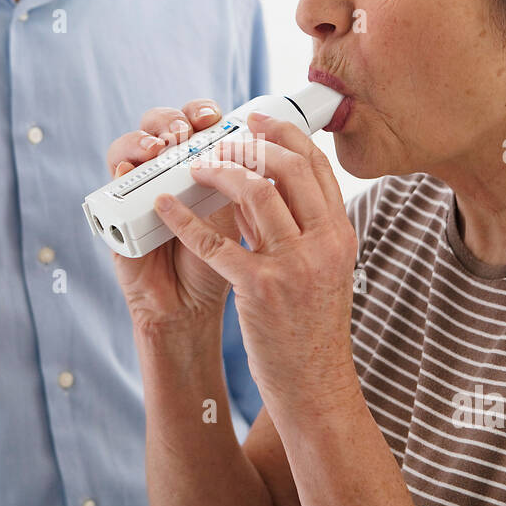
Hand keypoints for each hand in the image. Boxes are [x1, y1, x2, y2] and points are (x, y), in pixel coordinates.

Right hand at [104, 98, 242, 338]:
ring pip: (133, 144)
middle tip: (186, 130)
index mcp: (204, 167)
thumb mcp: (246, 219)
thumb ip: (252, 184)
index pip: (197, 122)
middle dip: (175, 118)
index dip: (204, 112)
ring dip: (144, 137)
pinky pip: (111, 183)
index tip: (218, 118)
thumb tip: (267, 143)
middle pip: (163, 124)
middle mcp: (170, 172)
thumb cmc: (226, 264)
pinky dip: (119, 170)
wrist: (193, 308)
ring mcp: (142, 190)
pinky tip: (129, 169)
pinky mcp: (117, 212)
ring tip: (160, 148)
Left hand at [152, 111, 359, 409]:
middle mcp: (323, 244)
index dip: (284, 135)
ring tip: (196, 166)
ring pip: (256, 192)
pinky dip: (185, 220)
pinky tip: (164, 207)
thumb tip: (256, 189)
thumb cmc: (311, 330)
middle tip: (221, 137)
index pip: (316, 167)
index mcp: (340, 235)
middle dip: (250, 143)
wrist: (315, 385)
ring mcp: (294, 266)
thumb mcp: (320, 271)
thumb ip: (296, 230)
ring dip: (221, 170)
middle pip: (289, 168)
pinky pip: (216, 242)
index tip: (256, 120)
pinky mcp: (260, 288)